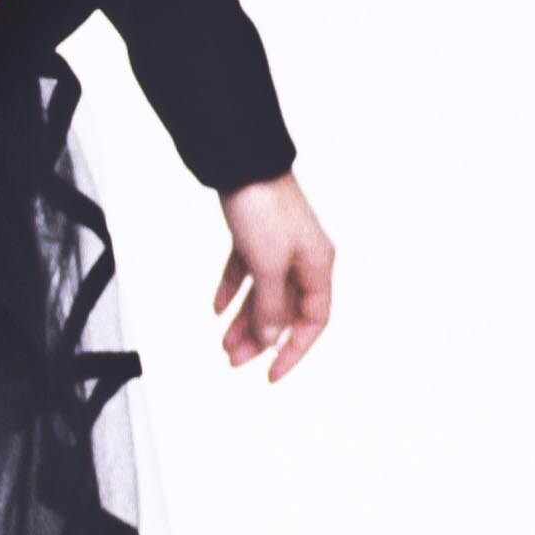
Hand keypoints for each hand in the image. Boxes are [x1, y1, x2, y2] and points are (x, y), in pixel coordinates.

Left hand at [213, 172, 333, 381]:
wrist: (242, 161)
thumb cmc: (264, 208)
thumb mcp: (269, 266)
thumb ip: (271, 307)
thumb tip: (271, 339)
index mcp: (318, 266)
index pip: (313, 321)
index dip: (294, 351)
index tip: (271, 374)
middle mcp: (303, 258)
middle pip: (285, 311)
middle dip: (260, 339)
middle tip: (233, 361)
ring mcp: (279, 245)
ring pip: (264, 294)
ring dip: (244, 319)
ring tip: (222, 343)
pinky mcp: (256, 234)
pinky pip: (246, 271)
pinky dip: (233, 289)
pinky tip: (217, 308)